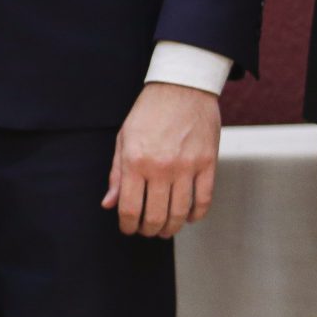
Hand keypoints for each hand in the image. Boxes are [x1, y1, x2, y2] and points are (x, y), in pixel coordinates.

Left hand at [103, 82, 219, 238]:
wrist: (181, 86)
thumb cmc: (149, 111)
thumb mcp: (124, 138)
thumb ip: (116, 174)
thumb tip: (109, 204)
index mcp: (136, 160)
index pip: (130, 208)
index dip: (128, 225)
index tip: (128, 228)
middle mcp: (161, 167)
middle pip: (156, 215)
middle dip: (149, 230)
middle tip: (147, 230)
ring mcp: (187, 166)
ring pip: (180, 212)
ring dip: (172, 227)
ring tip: (166, 229)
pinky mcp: (208, 163)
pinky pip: (204, 200)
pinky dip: (196, 215)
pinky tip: (189, 217)